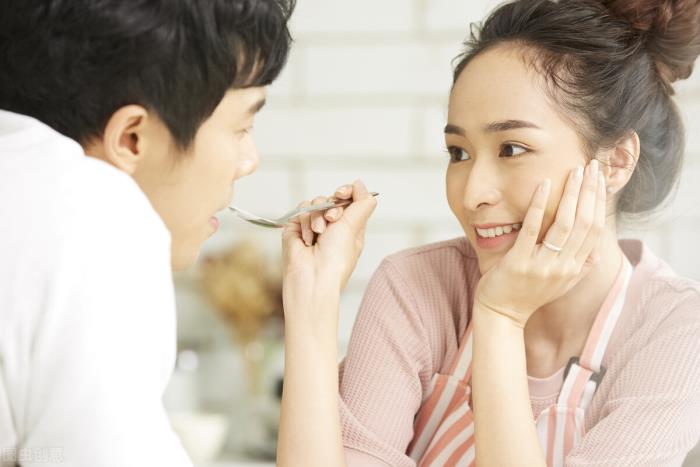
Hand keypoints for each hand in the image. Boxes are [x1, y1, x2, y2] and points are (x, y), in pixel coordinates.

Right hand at [282, 180, 376, 312]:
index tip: (342, 193)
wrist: (312, 277)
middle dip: (332, 206)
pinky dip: (305, 223)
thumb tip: (360, 184)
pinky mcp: (296, 228)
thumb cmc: (336, 259)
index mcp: (350, 227)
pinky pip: (301, 211)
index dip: (347, 192)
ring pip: (315, 203)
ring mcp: (313, 226)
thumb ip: (361, 203)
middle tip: (333, 219)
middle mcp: (332, 226)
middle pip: (332, 199)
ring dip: (318, 216)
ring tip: (319, 234)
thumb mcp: (354, 227)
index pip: (350, 200)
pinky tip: (308, 239)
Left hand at [474, 160, 606, 327]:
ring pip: (565, 224)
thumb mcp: (561, 285)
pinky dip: (540, 205)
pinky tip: (543, 185)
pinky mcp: (520, 262)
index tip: (600, 180)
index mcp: (574, 269)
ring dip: (572, 194)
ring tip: (574, 171)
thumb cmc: (528, 295)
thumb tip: (597, 254)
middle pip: (586, 223)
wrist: (501, 315)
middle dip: (590, 192)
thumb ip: (579, 269)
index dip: (600, 202)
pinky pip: (533, 229)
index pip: (596, 230)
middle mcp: (563, 267)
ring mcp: (542, 265)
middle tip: (591, 167)